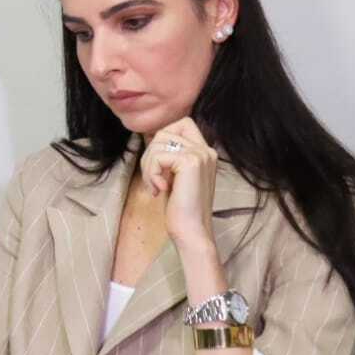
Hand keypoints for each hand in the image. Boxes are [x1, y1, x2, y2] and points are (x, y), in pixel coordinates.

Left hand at [140, 117, 218, 252]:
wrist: (191, 231)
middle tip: (153, 179)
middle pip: (164, 132)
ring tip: (156, 187)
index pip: (182, 123)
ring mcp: (201, 154)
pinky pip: (158, 156)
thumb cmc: (180, 208)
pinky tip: (159, 191)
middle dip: (150, 154)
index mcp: (205, 152)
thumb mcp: (174, 175)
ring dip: (148, 166)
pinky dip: (151, 173)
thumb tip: (151, 137)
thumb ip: (170, 155)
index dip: (162, 138)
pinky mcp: (191, 162)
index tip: (159, 164)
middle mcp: (206, 150)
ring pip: (158, 143)